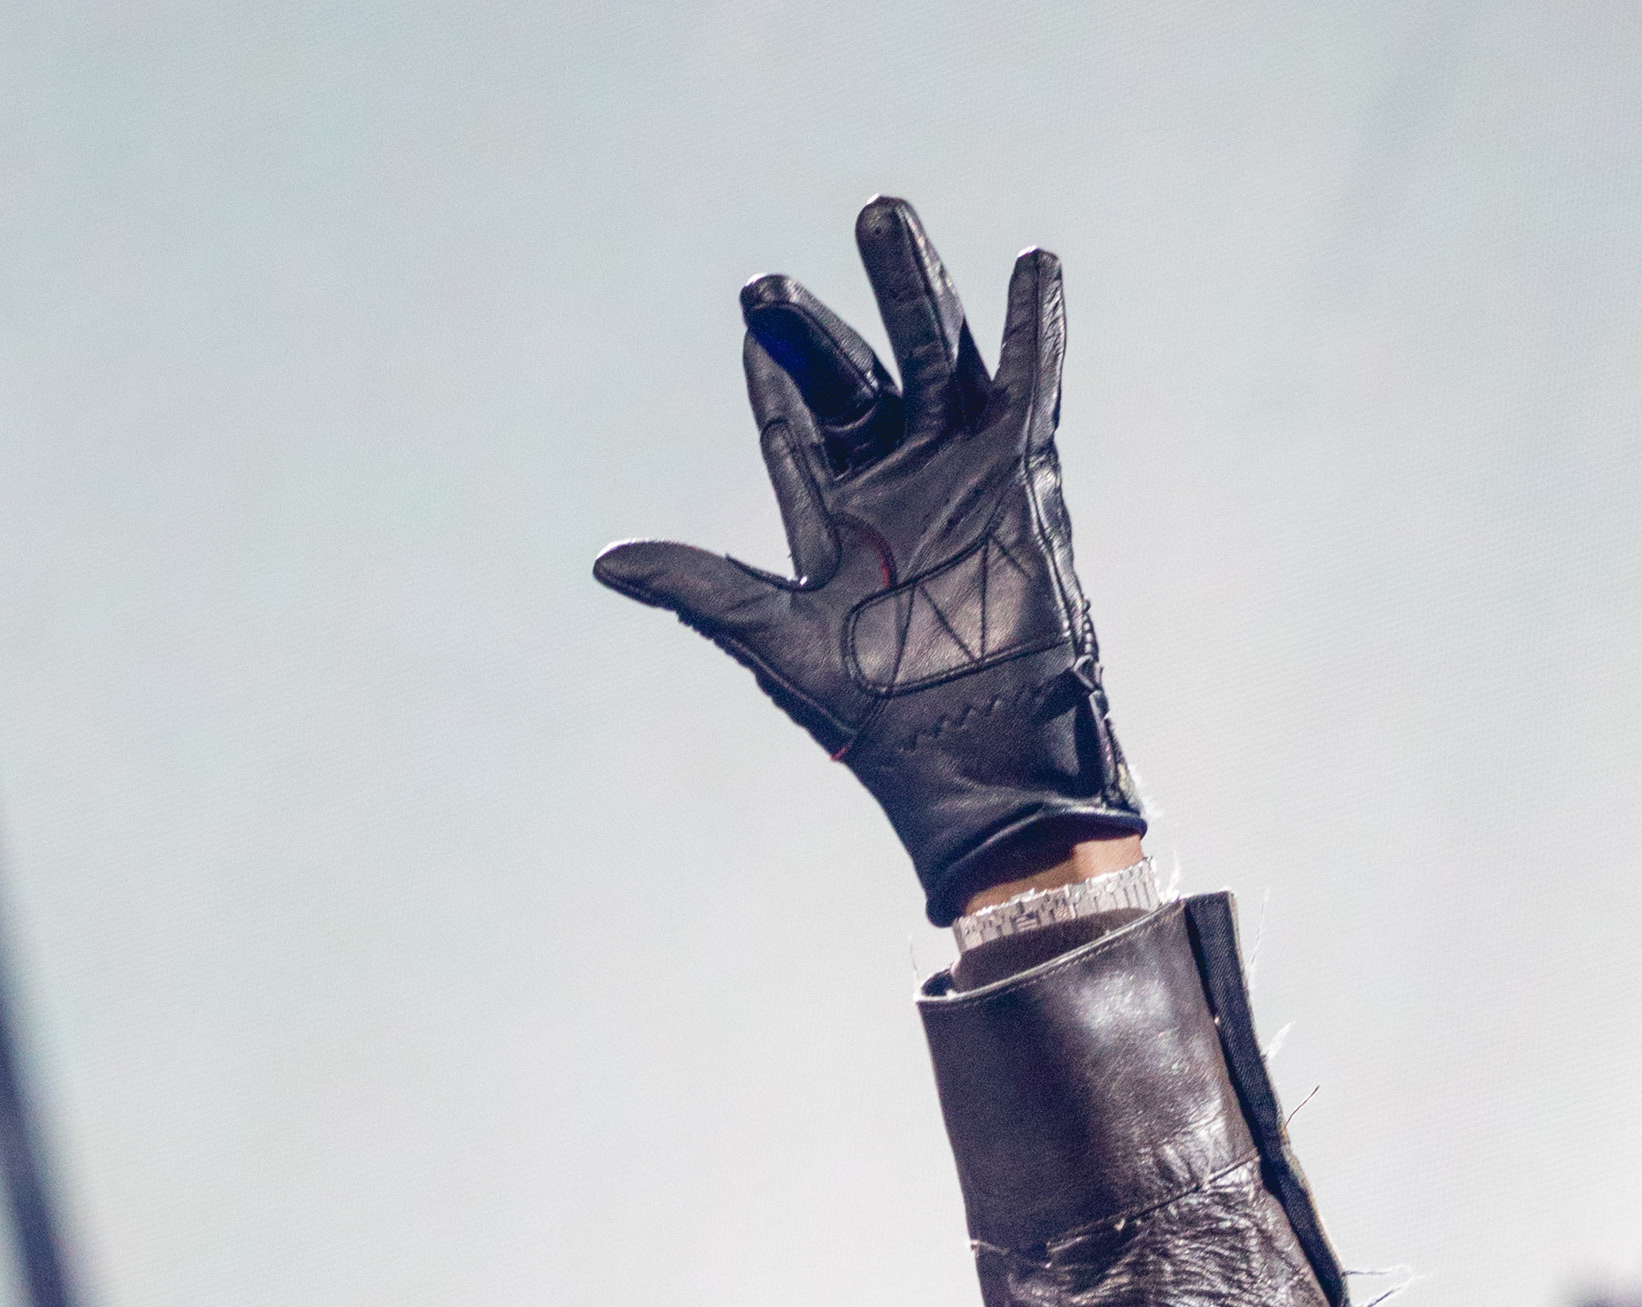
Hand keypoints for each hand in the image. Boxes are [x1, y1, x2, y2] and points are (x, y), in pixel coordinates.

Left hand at [594, 195, 1141, 923]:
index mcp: (835, 523)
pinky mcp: (1024, 476)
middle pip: (855, 376)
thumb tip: (605, 562)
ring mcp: (961, 474)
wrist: (976, 756)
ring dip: (910, 287)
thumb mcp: (774, 639)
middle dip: (820, 323)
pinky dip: (1036, 326)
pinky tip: (1030, 264)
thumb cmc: (877, 716)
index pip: (797, 428)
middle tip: (773, 280)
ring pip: (933, 355)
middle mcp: (897, 487)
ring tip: (880, 215)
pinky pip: (1032, 384)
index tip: (756, 316)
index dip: (777, 373)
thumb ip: (699, 588)